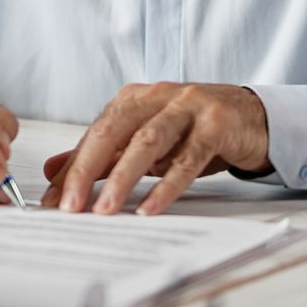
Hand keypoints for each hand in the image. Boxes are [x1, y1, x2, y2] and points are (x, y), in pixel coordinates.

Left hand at [41, 82, 269, 215]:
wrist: (253, 118)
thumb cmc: (195, 131)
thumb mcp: (145, 142)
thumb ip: (102, 156)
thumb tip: (53, 171)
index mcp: (135, 99)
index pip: (95, 134)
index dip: (72, 168)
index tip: (53, 202)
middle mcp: (158, 96)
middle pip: (113, 132)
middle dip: (87, 170)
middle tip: (70, 206)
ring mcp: (189, 107)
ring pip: (147, 142)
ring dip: (123, 178)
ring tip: (104, 210)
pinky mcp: (217, 124)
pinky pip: (188, 158)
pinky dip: (167, 185)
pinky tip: (150, 208)